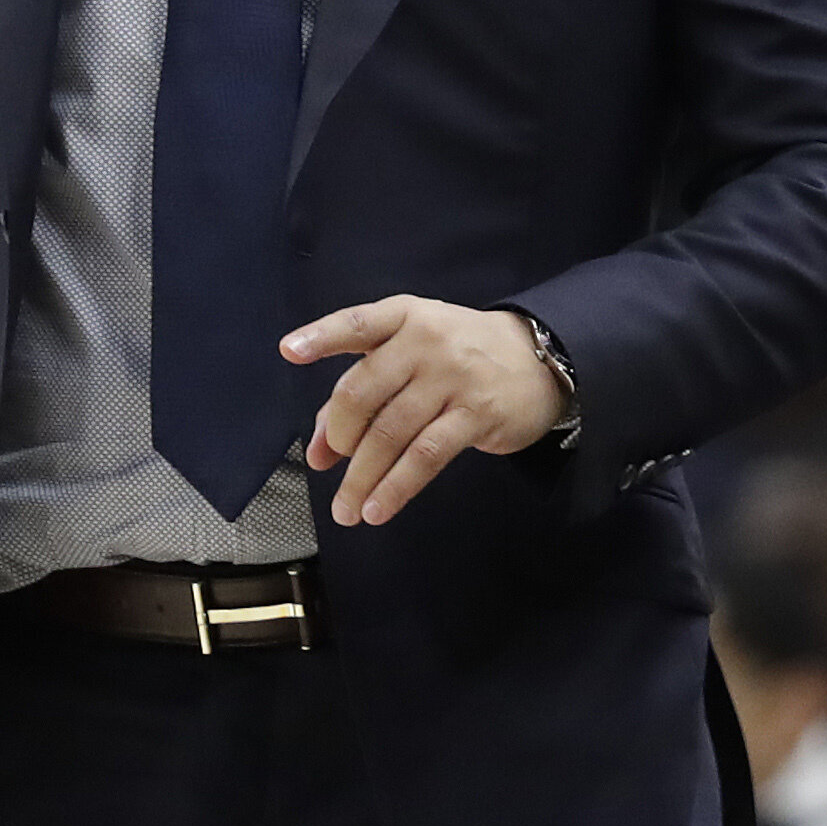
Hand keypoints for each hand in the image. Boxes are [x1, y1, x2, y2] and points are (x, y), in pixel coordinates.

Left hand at [280, 297, 567, 526]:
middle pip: (364, 390)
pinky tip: (377, 508)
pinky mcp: (476, 415)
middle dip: (339, 435)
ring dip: (362, 476)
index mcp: (403, 316)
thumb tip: (319, 449)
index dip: (321, 337)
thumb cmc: (457, 354)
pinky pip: (426, 457)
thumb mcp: (411, 352)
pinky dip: (396, 487)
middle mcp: (425, 341)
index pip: (356, 324)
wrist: (538, 360)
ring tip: (345, 509)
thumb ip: (362, 389)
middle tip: (328, 463)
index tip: (288, 351)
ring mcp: (453, 378)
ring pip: (392, 432)